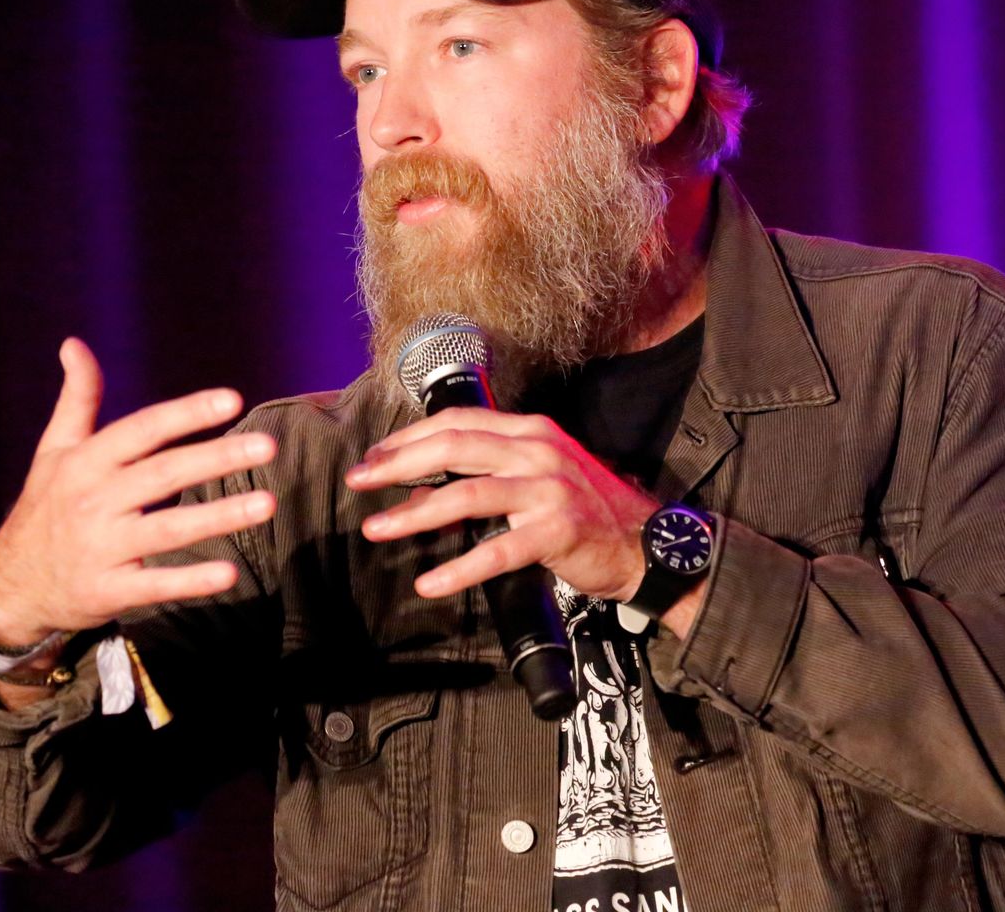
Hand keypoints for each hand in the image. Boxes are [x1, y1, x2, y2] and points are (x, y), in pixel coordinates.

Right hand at [0, 338, 276, 646]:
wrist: (12, 586)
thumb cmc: (48, 506)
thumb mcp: (54, 451)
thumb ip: (78, 399)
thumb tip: (74, 344)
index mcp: (87, 462)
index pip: (143, 430)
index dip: (186, 413)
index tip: (233, 399)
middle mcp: (94, 501)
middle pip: (164, 474)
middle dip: (217, 458)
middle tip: (268, 446)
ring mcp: (101, 549)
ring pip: (167, 529)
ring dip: (218, 517)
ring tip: (268, 503)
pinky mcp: (108, 592)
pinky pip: (155, 585)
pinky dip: (191, 582)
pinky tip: (230, 575)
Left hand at [346, 407, 657, 601]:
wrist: (646, 545)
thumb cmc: (586, 511)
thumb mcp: (539, 476)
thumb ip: (489, 472)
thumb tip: (421, 487)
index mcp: (531, 431)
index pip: (459, 422)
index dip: (410, 437)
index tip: (374, 458)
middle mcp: (539, 451)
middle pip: (454, 447)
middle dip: (398, 464)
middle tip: (359, 482)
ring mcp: (549, 489)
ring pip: (468, 494)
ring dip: (415, 513)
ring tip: (378, 529)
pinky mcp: (557, 530)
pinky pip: (497, 551)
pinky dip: (459, 568)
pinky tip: (430, 582)